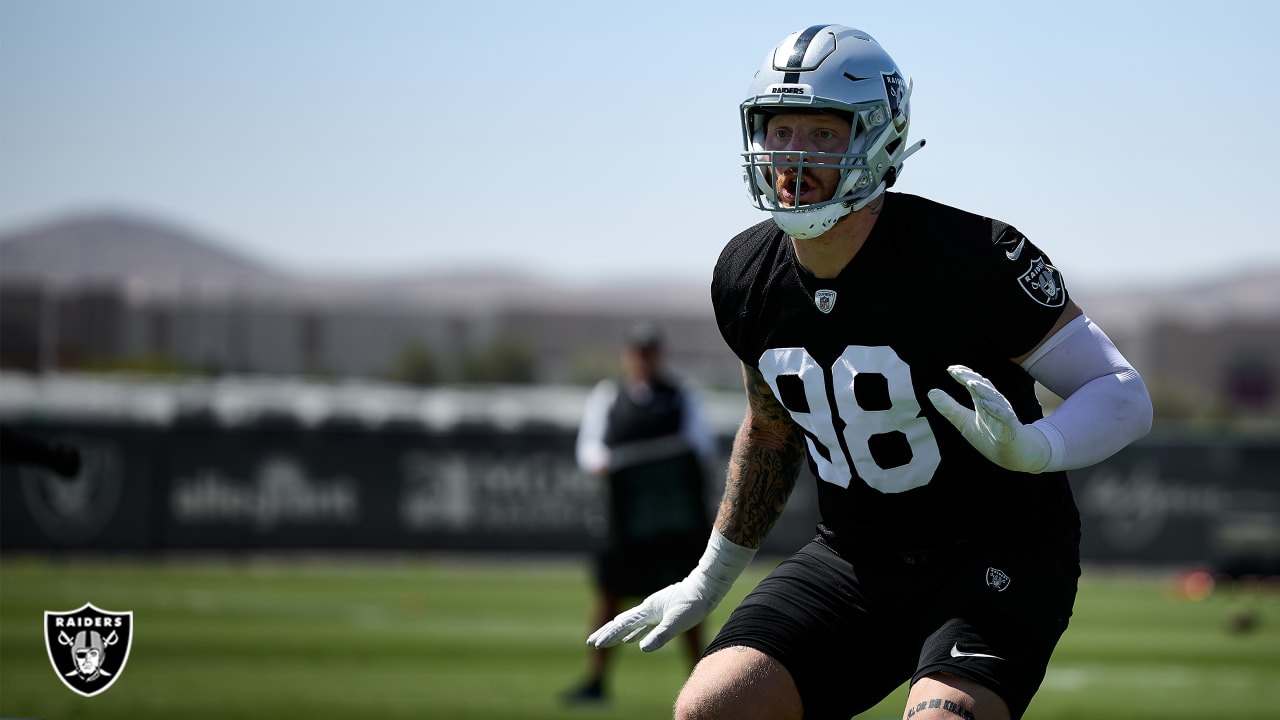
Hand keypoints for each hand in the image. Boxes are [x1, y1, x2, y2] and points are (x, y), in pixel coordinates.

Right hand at [586, 579, 714, 651]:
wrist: (707, 588)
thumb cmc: (693, 604)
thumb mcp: (677, 622)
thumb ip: (660, 635)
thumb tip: (642, 648)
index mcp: (647, 610)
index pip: (622, 625)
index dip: (608, 635)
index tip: (595, 644)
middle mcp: (647, 609)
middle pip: (621, 622)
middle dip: (606, 633)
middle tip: (590, 642)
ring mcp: (654, 611)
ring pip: (630, 624)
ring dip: (617, 633)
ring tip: (606, 641)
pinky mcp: (662, 613)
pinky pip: (642, 626)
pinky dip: (633, 633)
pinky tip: (632, 640)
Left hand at [927, 364, 1050, 472]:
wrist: (1012, 456)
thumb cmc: (989, 435)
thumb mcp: (964, 421)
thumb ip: (949, 407)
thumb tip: (931, 392)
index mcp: (983, 401)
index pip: (973, 384)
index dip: (963, 375)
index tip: (950, 369)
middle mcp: (995, 404)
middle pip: (983, 387)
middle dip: (970, 377)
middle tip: (956, 371)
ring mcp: (1004, 415)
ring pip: (994, 399)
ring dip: (982, 390)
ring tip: (970, 382)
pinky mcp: (1010, 429)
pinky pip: (1004, 417)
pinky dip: (995, 410)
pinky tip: (984, 404)